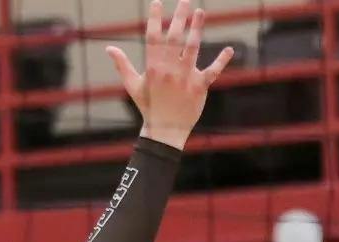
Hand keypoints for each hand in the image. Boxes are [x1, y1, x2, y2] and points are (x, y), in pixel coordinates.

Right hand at [107, 0, 233, 149]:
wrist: (165, 131)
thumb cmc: (149, 106)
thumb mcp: (133, 86)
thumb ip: (122, 65)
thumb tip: (108, 49)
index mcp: (153, 68)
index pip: (153, 38)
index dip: (155, 19)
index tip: (157, 2)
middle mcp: (169, 70)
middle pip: (175, 38)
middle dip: (180, 17)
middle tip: (185, 0)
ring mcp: (185, 78)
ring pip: (192, 49)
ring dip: (197, 29)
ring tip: (200, 11)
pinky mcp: (199, 87)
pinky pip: (212, 72)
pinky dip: (221, 61)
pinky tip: (230, 49)